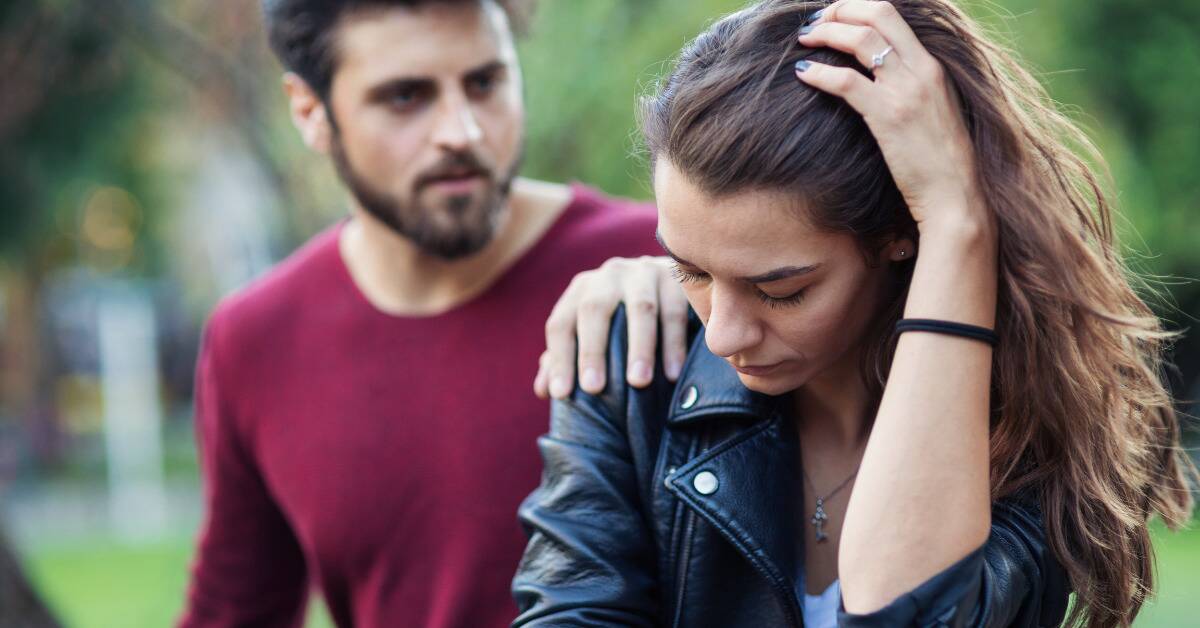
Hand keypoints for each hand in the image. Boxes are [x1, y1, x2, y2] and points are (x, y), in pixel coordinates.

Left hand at [535, 256, 689, 399]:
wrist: (672, 277)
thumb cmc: (623, 316)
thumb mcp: (593, 330)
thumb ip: (568, 356)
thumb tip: (543, 390)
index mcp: (582, 289)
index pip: (561, 323)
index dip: (559, 359)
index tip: (561, 394)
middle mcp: (609, 275)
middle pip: (594, 310)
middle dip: (592, 350)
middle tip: (594, 388)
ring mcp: (643, 272)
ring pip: (640, 309)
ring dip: (639, 347)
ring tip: (638, 383)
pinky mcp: (676, 277)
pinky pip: (674, 311)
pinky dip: (673, 344)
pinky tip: (673, 374)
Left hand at [796, 0, 988, 233]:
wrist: (956, 195)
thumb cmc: (940, 163)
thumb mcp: (933, 111)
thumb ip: (911, 88)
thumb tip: (877, 78)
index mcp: (932, 66)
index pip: (892, 15)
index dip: (857, 8)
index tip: (835, 15)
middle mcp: (922, 70)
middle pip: (877, 15)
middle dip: (840, 11)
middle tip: (814, 21)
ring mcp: (906, 91)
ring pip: (860, 40)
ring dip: (826, 33)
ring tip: (803, 41)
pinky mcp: (888, 116)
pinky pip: (846, 82)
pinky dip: (819, 73)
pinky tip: (803, 74)